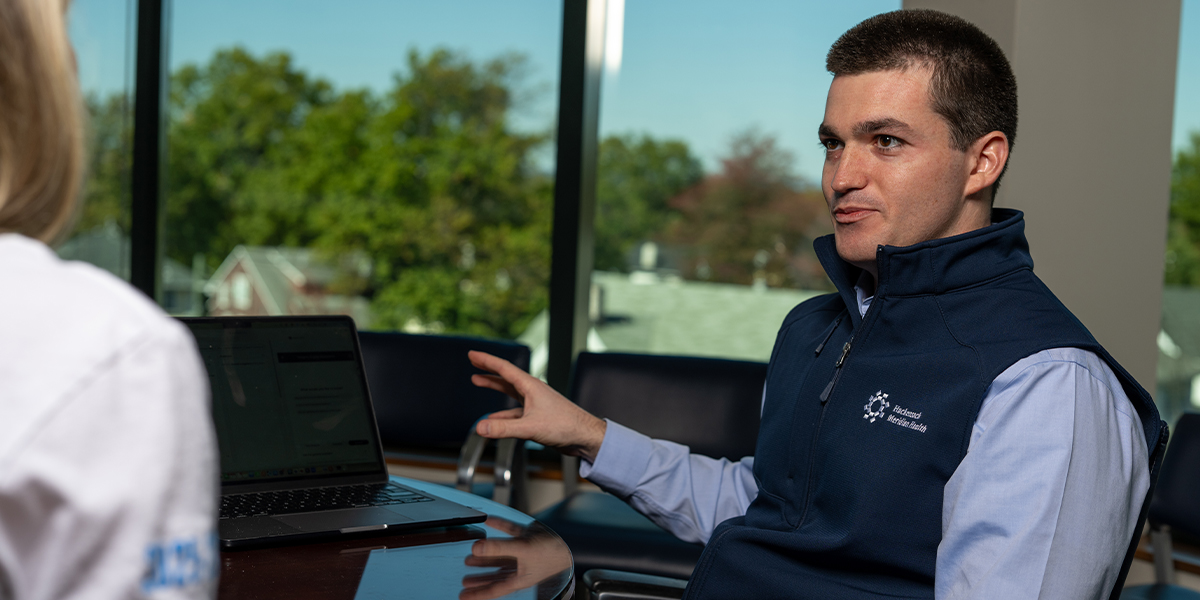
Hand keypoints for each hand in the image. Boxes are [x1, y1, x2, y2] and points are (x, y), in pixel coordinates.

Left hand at [459, 517, 571, 599]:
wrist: (571, 541)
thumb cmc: (551, 553)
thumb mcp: (522, 551)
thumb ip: (498, 548)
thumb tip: (475, 548)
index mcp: (519, 578)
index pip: (494, 589)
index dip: (478, 593)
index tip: (463, 596)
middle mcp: (520, 568)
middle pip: (496, 576)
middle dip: (480, 579)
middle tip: (465, 582)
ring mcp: (523, 553)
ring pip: (500, 558)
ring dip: (485, 558)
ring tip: (470, 561)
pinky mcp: (527, 538)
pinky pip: (509, 533)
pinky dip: (499, 527)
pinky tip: (489, 521)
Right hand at [468, 351, 606, 461]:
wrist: (584, 436)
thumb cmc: (566, 426)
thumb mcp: (530, 427)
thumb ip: (504, 428)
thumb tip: (481, 427)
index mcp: (532, 386)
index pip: (504, 368)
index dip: (486, 361)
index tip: (473, 355)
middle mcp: (533, 391)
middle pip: (506, 376)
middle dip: (488, 369)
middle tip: (474, 362)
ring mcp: (536, 403)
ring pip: (510, 392)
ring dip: (495, 386)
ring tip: (479, 381)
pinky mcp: (538, 416)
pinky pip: (515, 412)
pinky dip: (503, 414)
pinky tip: (494, 419)